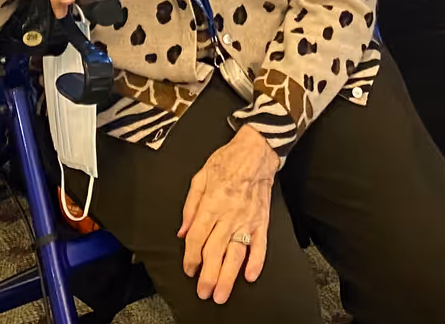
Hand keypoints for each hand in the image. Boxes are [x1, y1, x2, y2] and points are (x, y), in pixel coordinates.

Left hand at [180, 125, 278, 302]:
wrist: (256, 150)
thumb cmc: (226, 161)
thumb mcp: (199, 177)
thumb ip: (190, 206)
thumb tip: (182, 232)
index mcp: (211, 203)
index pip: (197, 237)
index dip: (190, 257)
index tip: (188, 270)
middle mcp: (229, 214)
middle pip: (215, 250)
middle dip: (208, 275)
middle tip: (203, 293)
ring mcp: (247, 219)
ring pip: (237, 253)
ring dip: (229, 276)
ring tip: (222, 294)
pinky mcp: (262, 220)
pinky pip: (260, 244)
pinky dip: (257, 261)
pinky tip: (250, 276)